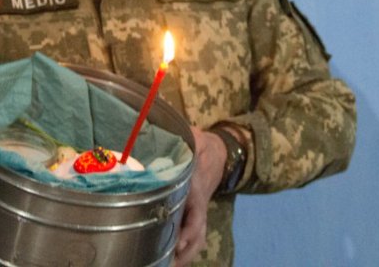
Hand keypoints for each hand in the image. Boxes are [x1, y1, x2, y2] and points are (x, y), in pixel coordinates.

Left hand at [173, 126, 226, 266]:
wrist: (219, 152)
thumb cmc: (201, 144)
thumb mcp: (193, 136)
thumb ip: (183, 136)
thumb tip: (159, 126)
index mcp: (197, 186)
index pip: (195, 209)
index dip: (189, 227)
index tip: (180, 242)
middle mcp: (198, 203)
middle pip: (196, 232)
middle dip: (185, 248)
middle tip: (169, 263)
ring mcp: (197, 211)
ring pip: (196, 238)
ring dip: (184, 254)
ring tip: (168, 266)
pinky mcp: (193, 215)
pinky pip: (192, 237)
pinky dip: (184, 250)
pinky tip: (169, 261)